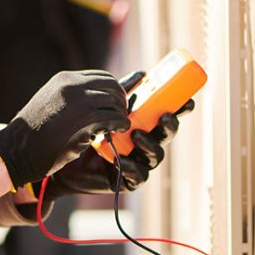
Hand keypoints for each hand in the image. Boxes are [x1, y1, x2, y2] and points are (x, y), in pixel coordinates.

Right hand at [0, 70, 130, 188]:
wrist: (16, 150)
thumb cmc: (32, 135)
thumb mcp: (51, 105)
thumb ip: (73, 100)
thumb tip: (97, 103)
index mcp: (64, 79)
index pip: (101, 77)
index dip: (113, 90)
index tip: (115, 104)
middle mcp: (72, 85)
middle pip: (112, 85)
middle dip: (120, 100)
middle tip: (121, 115)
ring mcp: (79, 101)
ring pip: (115, 101)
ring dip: (121, 113)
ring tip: (118, 125)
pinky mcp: (85, 120)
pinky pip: (114, 118)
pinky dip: (121, 124)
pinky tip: (119, 131)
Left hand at [41, 71, 194, 201]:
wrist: (66, 158)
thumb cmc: (88, 133)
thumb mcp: (106, 109)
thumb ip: (123, 94)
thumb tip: (142, 73)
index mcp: (144, 125)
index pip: (167, 115)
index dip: (180, 109)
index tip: (188, 101)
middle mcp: (146, 143)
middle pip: (167, 135)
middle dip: (171, 126)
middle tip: (166, 117)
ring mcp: (139, 162)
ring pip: (156, 155)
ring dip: (150, 145)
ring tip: (136, 134)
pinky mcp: (129, 180)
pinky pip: (139, 176)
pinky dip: (134, 167)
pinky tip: (123, 161)